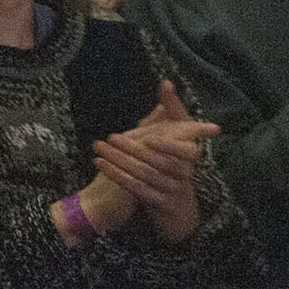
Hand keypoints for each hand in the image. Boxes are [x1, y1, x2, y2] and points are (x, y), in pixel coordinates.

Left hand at [90, 81, 219, 244]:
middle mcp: (185, 173)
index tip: (150, 138)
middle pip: (156, 161)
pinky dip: (116, 175)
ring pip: (144, 174)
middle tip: (110, 137)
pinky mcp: (159, 203)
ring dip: (119, 161)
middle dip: (131, 148)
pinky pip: (137, 189)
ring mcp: (173, 190)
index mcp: (190, 156)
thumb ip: (170, 111)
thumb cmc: (173, 161)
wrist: (176, 206)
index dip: (169, 145)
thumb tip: (166, 82)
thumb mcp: (173, 135)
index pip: (185, 150)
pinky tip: (100, 164)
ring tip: (99, 147)